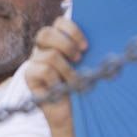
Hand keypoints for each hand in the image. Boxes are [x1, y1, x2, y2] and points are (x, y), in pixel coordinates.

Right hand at [24, 16, 86, 132]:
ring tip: (73, 80)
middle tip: (79, 59)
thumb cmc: (82, 86)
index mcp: (57, 41)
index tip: (86, 47)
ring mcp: (34, 62)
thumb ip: (86, 48)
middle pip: (45, 33)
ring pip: (49, 54)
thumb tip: (106, 33)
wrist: (71, 113)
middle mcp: (43, 49)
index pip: (59, 22)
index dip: (73, 30)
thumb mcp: (88, 63)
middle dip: (66, 45)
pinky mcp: (29, 75)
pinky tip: (62, 87)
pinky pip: (43, 70)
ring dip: (66, 69)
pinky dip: (57, 80)